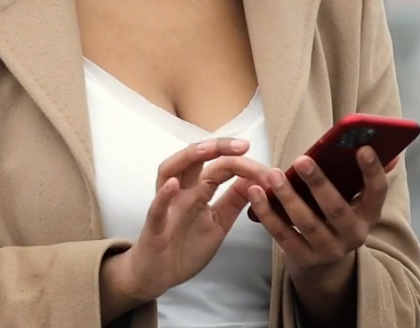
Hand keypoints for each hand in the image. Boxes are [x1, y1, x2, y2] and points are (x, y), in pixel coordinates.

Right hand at [115, 138, 264, 302]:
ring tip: (207, 149)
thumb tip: (255, 180)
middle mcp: (180, 191)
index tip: (266, 167)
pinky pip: (156, 208)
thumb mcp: (218, 223)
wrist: (158, 274)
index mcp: (196, 190)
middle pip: (194, 160)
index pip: (219, 167)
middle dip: (217, 148)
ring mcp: (166, 206)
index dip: (241, 163)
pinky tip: (174, 185)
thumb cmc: (186, 246)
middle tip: (242, 145)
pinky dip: (164, 195)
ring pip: (169, 171)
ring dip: (187, 158)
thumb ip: (233, 202)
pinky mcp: (154, 226)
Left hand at [244, 146, 393, 282]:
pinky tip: (255, 193)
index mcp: (367, 214)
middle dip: (319, 184)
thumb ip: (354, 173)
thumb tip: (376, 143)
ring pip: (308, 223)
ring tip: (273, 175)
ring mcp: (329, 250)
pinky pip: (283, 235)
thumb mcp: (348, 198)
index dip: (372, 172)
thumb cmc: (332, 216)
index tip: (363, 148)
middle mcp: (353, 234)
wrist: (322, 263)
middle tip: (302, 160)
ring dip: (288, 197)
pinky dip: (267, 213)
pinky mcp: (304, 259)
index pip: (377, 193)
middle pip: (337, 210)